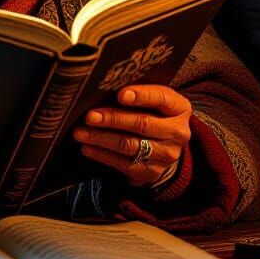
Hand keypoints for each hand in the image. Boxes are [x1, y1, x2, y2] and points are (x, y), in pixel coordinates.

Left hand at [72, 84, 190, 187]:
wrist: (164, 148)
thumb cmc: (152, 114)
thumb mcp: (153, 101)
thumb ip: (136, 94)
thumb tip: (103, 87)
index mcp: (179, 108)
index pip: (162, 98)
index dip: (141, 96)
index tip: (120, 94)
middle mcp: (177, 132)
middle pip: (142, 124)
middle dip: (113, 119)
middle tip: (90, 116)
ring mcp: (166, 155)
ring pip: (130, 145)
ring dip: (101, 138)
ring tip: (80, 132)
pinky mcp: (151, 172)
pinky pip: (123, 163)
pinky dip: (102, 155)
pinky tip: (87, 147)